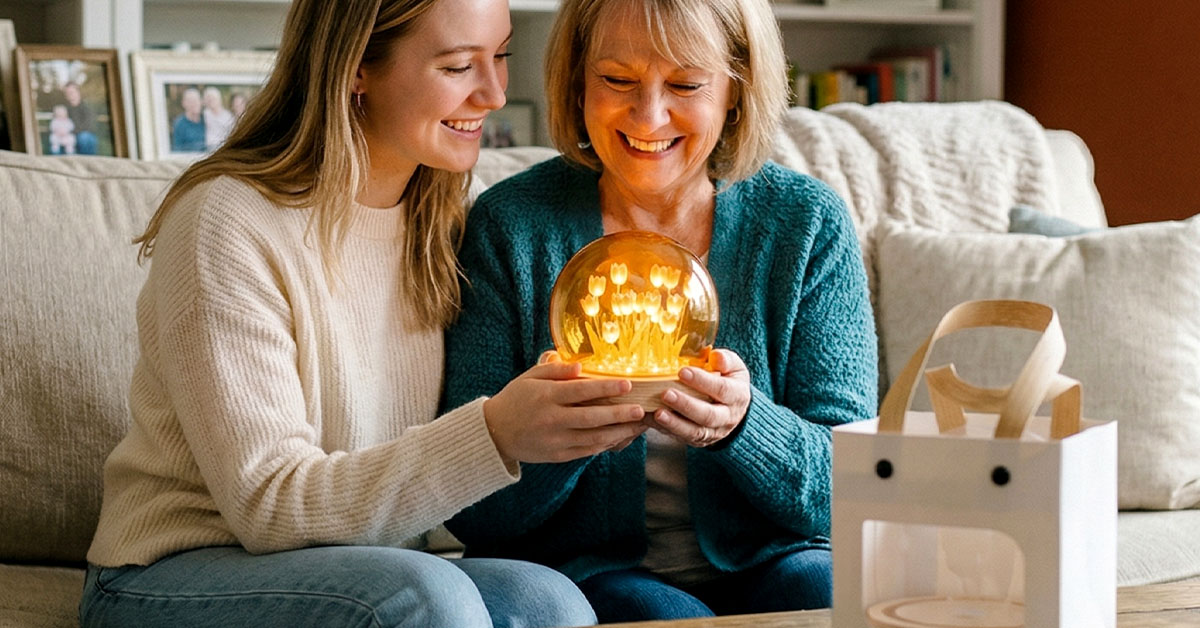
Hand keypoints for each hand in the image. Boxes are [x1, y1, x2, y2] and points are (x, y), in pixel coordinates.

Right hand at [484, 359, 647, 463]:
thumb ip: (555, 370)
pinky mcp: (557, 455)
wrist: (494, 433)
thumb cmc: (515, 399)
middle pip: (591, 417)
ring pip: (593, 438)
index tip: (627, 384)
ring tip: (637, 426)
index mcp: (546, 396)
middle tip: (640, 409)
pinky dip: (604, 445)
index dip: (605, 388)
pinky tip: (619, 438)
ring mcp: (555, 440)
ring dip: (618, 433)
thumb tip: (581, 366)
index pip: (581, 391)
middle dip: (619, 414)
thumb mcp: (529, 377)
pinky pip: (586, 451)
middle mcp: (552, 419)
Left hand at [650, 348, 750, 447]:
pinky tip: (651, 419)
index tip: (683, 372)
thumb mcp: (734, 367)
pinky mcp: (699, 440)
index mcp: (737, 395)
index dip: (702, 381)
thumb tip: (716, 356)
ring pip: (694, 431)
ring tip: (657, 413)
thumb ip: (726, 360)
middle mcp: (727, 417)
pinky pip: (681, 438)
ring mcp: (713, 432)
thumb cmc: (729, 381)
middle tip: (666, 394)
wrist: (734, 409)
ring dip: (674, 423)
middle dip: (685, 405)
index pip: (721, 389)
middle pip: (707, 415)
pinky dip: (665, 430)